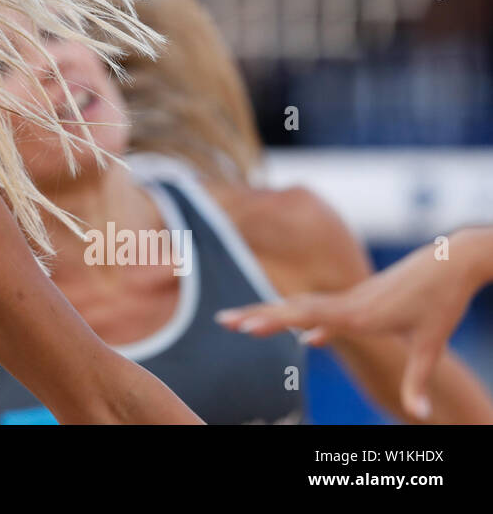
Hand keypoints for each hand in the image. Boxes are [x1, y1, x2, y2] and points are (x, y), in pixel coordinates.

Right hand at [214, 228, 492, 420]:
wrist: (452, 261)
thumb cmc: (442, 300)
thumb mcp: (432, 343)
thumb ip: (418, 379)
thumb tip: (419, 414)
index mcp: (357, 312)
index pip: (304, 316)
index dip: (273, 320)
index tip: (245, 327)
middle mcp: (347, 303)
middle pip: (292, 308)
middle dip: (256, 314)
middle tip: (223, 321)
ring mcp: (351, 299)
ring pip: (302, 306)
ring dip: (272, 313)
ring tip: (244, 322)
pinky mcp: (360, 299)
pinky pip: (323, 311)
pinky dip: (306, 321)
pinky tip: (307, 341)